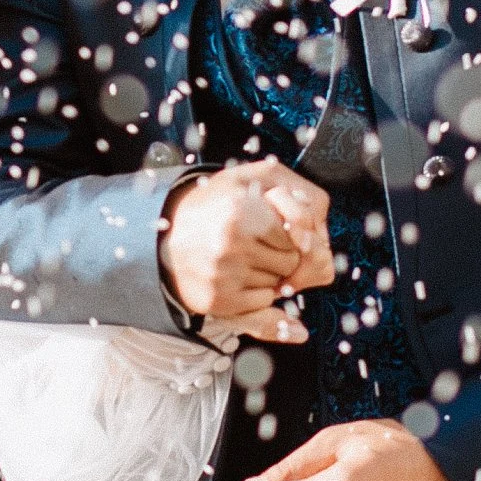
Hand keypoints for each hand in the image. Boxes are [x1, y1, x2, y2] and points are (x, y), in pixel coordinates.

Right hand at [159, 158, 332, 344]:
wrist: (164, 236)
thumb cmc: (213, 205)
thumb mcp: (244, 180)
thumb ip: (290, 191)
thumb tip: (316, 236)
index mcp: (240, 211)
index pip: (294, 232)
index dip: (283, 230)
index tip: (263, 224)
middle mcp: (231, 244)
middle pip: (289, 261)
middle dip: (278, 254)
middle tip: (252, 242)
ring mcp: (223, 275)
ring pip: (277, 283)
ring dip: (267, 273)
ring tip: (240, 257)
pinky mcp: (219, 301)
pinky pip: (262, 300)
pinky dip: (256, 291)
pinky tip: (235, 274)